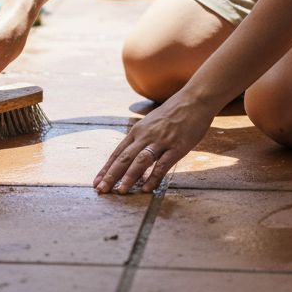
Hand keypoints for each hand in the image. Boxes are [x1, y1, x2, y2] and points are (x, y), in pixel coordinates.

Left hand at [95, 93, 213, 194]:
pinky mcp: (177, 147)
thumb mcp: (151, 123)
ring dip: (129, 177)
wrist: (194, 100)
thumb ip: (142, 139)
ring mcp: (161, 141)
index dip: (106, 169)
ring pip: (140, 161)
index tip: (96, 182)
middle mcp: (145, 136)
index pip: (118, 153)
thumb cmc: (173, 113)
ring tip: (120, 191)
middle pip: (124, 158)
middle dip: (111, 176)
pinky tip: (146, 188)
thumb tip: (133, 159)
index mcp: (138, 131)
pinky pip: (162, 165)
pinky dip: (153, 177)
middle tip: (101, 190)